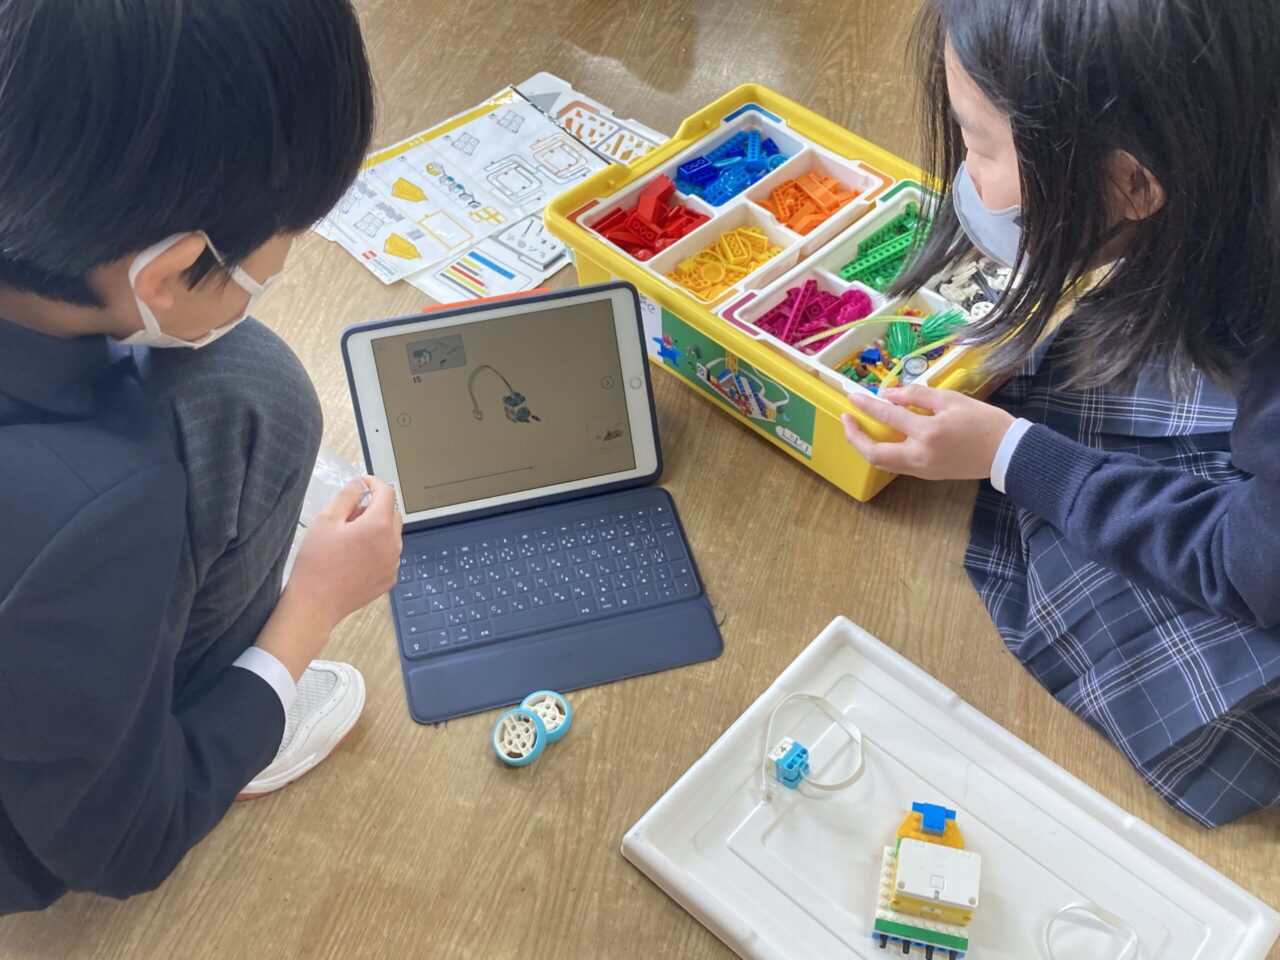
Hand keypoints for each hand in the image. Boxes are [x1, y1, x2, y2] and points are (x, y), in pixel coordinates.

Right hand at [256, 476, 402, 679]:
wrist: (315, 604)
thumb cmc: (317, 562)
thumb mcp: (326, 520)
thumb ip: (347, 496)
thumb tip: (360, 484)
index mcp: (379, 526)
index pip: (387, 493)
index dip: (375, 483)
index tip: (363, 482)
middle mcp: (393, 544)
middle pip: (392, 513)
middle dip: (375, 506)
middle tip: (349, 514)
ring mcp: (393, 563)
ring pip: (392, 534)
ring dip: (376, 528)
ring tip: (348, 537)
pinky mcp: (389, 578)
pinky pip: (388, 554)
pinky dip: (377, 548)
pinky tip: (354, 556)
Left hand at [841, 385, 1014, 480]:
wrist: (1007, 453)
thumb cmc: (984, 422)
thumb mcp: (952, 400)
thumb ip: (918, 396)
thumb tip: (889, 394)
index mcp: (928, 433)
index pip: (887, 415)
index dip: (867, 405)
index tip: (853, 396)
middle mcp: (920, 455)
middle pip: (874, 453)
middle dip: (854, 436)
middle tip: (847, 419)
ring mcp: (922, 469)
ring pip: (882, 463)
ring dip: (866, 447)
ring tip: (860, 429)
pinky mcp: (926, 475)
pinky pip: (896, 466)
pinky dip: (884, 452)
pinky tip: (884, 438)